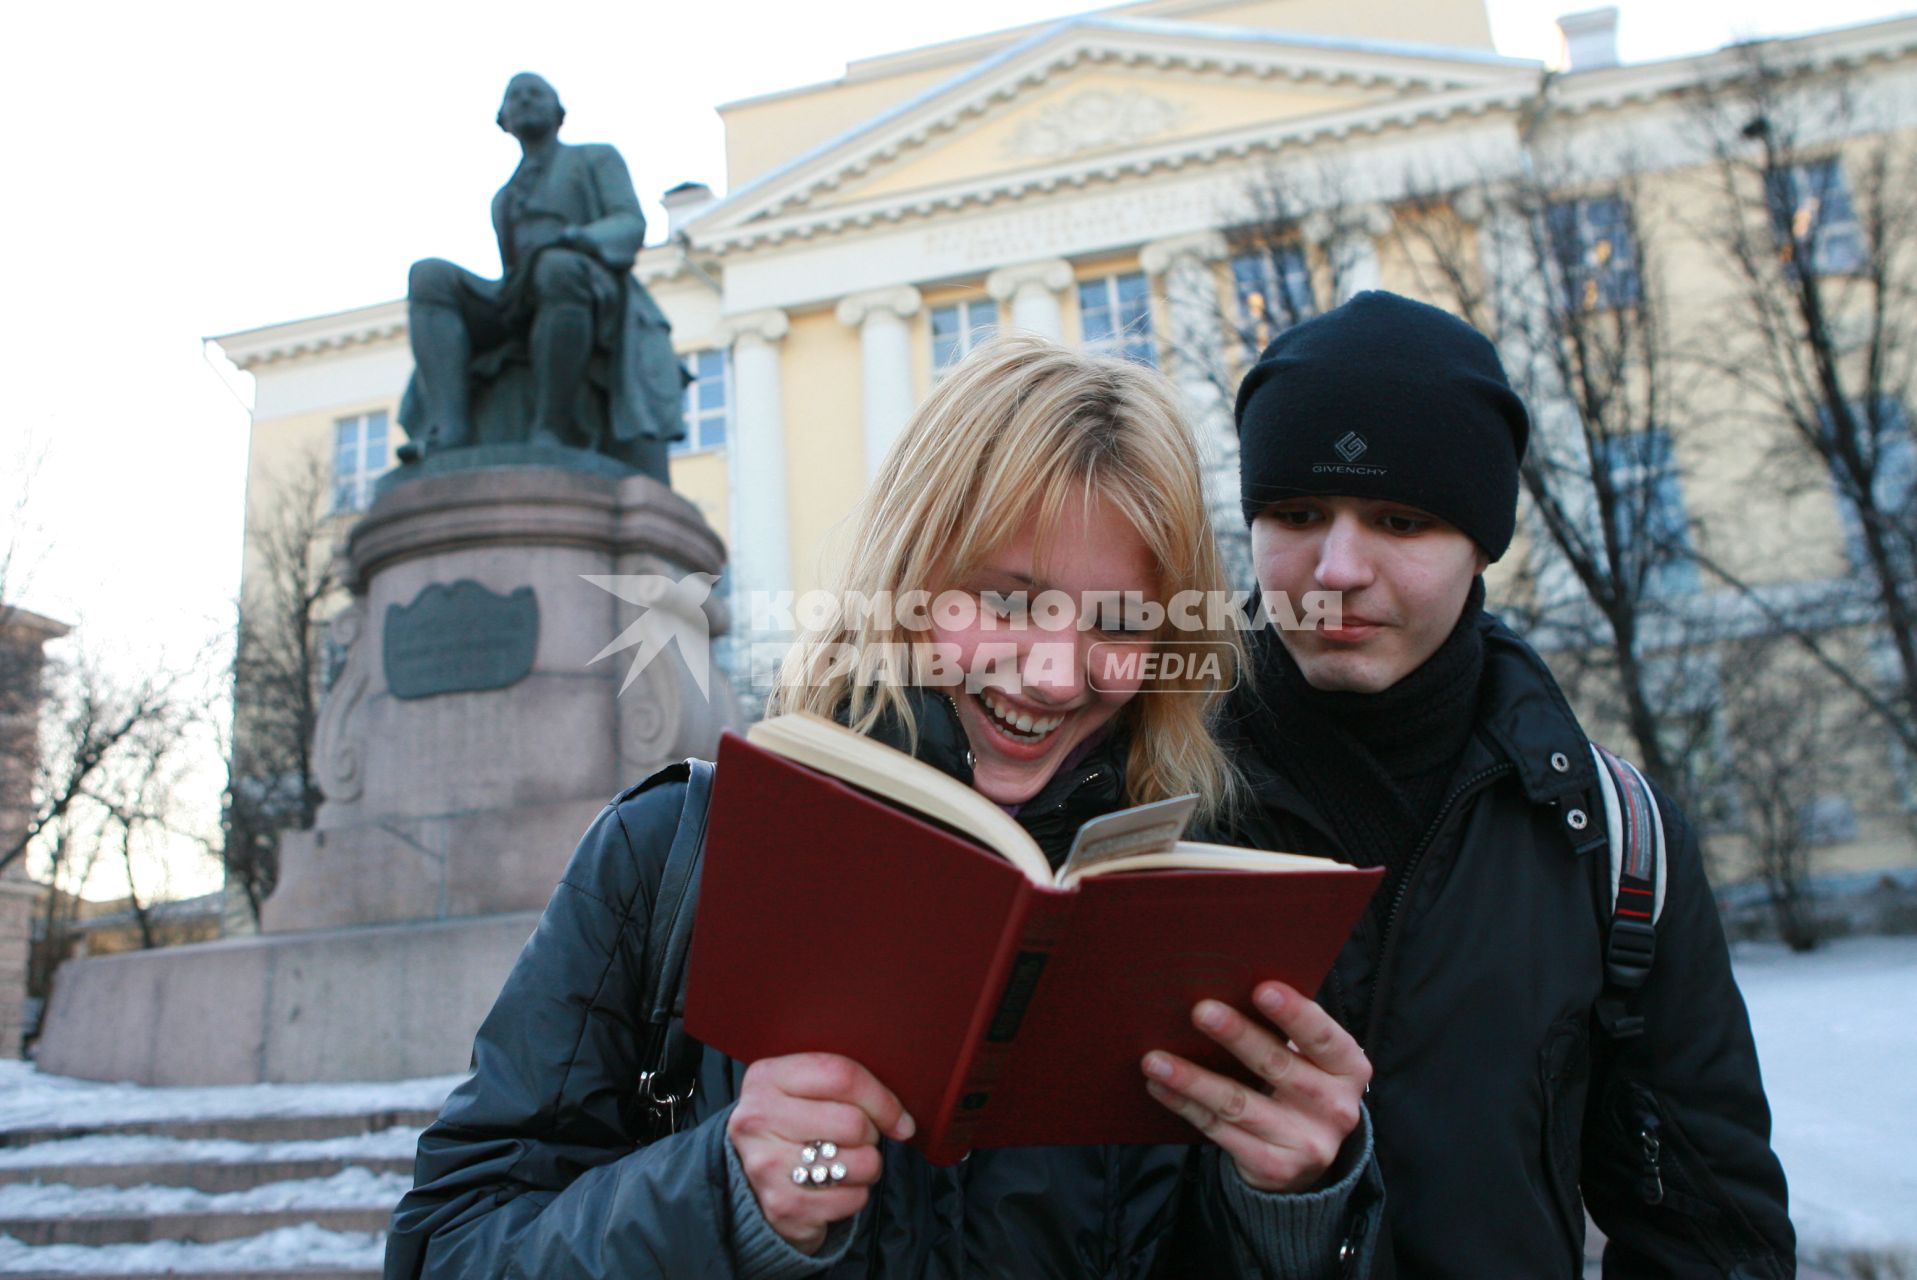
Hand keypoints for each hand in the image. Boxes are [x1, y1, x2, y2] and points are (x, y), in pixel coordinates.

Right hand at [727, 1052, 914, 1253]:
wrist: (751, 1181)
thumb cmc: (794, 1126)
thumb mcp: (806, 1090)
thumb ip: (848, 1087)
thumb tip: (904, 1124)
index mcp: (767, 1077)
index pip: (841, 1076)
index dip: (882, 1099)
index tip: (899, 1118)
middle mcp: (758, 1119)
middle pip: (853, 1123)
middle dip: (872, 1134)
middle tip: (861, 1140)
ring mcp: (767, 1165)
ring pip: (860, 1162)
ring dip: (868, 1166)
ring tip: (847, 1163)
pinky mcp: (783, 1206)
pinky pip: (853, 1198)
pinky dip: (856, 1194)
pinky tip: (836, 1188)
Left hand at [1141, 981, 1369, 1192]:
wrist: (1308, 1159)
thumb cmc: (1301, 1086)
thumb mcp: (1311, 1061)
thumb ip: (1286, 1032)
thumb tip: (1225, 988)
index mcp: (1348, 1068)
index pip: (1322, 1037)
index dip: (1294, 1013)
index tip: (1261, 989)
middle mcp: (1335, 1108)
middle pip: (1277, 1066)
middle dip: (1237, 1036)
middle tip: (1201, 1010)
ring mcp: (1306, 1142)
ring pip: (1238, 1104)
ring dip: (1193, 1079)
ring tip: (1155, 1059)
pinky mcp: (1274, 1166)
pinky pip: (1219, 1131)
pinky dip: (1185, 1105)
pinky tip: (1160, 1086)